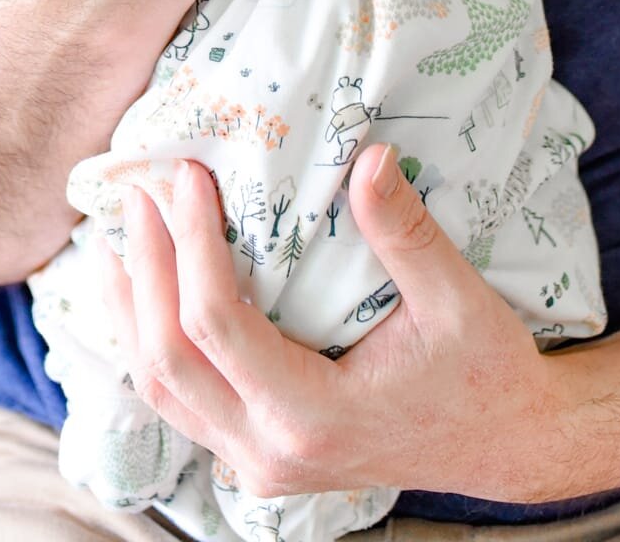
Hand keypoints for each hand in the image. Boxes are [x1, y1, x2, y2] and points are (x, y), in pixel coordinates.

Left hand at [99, 148, 583, 506]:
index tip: (186, 177)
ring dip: (127, 312)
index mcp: (314, 416)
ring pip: (160, 392)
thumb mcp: (457, 298)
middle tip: (138, 194)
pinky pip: (181, 404)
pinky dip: (149, 345)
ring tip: (113, 239)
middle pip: (167, 361)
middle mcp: (272, 452)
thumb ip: (406, 232)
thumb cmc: (485, 370)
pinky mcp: (259, 457)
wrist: (506, 444)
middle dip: (143, 270)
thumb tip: (369, 155)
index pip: (216, 326)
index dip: (190, 245)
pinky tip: (140, 298)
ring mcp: (260, 464)